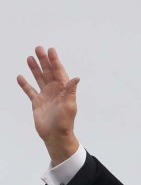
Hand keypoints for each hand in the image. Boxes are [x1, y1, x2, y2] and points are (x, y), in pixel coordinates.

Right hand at [17, 46, 80, 164]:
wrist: (56, 135)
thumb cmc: (65, 122)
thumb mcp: (70, 105)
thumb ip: (71, 90)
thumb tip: (77, 78)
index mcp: (63, 90)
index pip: (59, 72)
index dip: (55, 61)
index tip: (50, 50)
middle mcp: (54, 91)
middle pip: (48, 72)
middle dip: (43, 60)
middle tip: (38, 48)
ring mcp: (45, 96)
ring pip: (39, 79)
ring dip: (35, 68)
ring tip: (30, 57)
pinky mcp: (37, 103)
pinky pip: (30, 91)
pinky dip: (25, 84)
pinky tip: (20, 77)